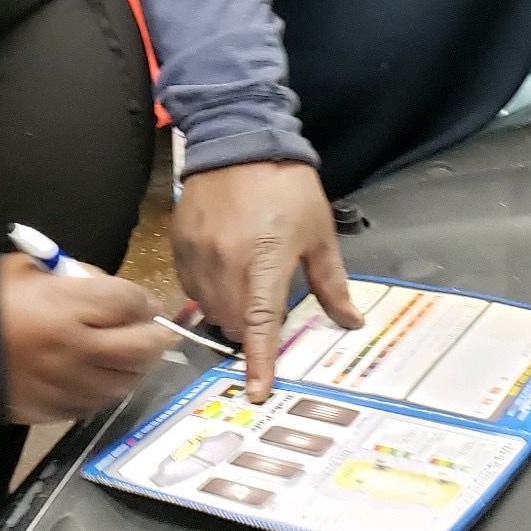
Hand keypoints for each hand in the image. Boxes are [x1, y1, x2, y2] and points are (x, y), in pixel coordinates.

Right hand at [0, 254, 169, 423]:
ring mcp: (69, 385)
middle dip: (156, 336)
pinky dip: (111, 386)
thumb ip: (80, 277)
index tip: (147, 301)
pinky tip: (108, 374)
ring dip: (137, 365)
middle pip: (141, 347)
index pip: (130, 302)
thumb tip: (118, 293)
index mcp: (67, 306)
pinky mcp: (58, 410)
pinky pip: (101, 401)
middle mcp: (76, 349)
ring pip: (127, 380)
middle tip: (158, 329)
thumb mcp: (35, 268)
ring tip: (135, 352)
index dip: (145, 300)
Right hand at [172, 160, 361, 400]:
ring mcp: (199, 254)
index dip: (259, 361)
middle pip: (234, 323)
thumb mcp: (318, 232)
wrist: (239, 140)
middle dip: (250, 332)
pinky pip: (191, 287)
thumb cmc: (285, 185)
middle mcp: (227, 262)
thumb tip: (350, 321)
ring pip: (210, 309)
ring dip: (229, 314)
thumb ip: (331, 282)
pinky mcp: (180, 244)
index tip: (257, 391)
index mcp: (266, 260)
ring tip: (245, 292)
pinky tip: (223, 276)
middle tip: (266, 315)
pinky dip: (207, 294)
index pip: (261, 323)